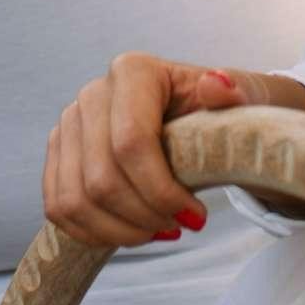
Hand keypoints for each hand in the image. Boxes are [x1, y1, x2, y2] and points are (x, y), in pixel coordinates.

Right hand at [43, 54, 304, 252]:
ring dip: (118, 230)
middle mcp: (92, 94)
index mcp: (133, 72)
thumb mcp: (245, 97)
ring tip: (155, 231)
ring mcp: (69, 125)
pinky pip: (58, 208)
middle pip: (102, 178)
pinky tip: (129, 231)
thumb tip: (217, 85)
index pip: (131, 143)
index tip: (196, 216)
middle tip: (177, 227)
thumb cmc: (223, 111)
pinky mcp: (58, 155)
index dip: (161, 191)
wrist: (198, 121)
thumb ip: (239, 90)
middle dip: (143, 216)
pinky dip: (93, 232)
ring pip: (75, 199)